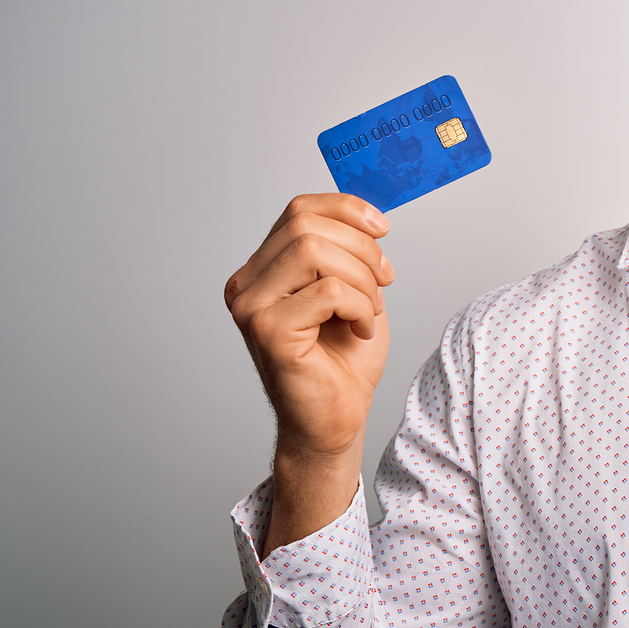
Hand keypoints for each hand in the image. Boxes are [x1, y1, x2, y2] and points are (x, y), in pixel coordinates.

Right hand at [224, 194, 393, 550]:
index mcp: (262, 270)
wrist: (337, 417)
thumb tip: (367, 217)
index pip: (298, 210)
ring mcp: (251, 308)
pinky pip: (327, 291)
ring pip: (315, 253)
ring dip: (361, 279)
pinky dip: (358, 306)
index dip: (346, 209)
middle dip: (361, 249)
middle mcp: (246, 285)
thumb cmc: (344, 359)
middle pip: (306, 226)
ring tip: (368, 310)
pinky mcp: (269, 332)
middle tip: (382, 282)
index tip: (382, 230)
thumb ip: (346, 251)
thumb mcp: (352, 289)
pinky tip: (361, 329)